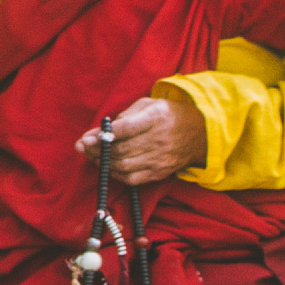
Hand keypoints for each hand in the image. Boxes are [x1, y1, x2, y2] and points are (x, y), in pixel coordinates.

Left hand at [75, 94, 205, 185]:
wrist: (201, 132)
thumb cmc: (167, 114)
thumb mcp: (147, 105)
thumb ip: (121, 118)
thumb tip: (95, 133)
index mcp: (156, 117)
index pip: (125, 129)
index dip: (102, 136)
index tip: (86, 138)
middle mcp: (159, 139)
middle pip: (120, 150)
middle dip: (96, 150)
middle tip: (83, 147)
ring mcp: (160, 158)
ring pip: (123, 166)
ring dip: (102, 163)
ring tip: (92, 156)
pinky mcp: (160, 172)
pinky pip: (132, 179)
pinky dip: (115, 174)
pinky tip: (107, 166)